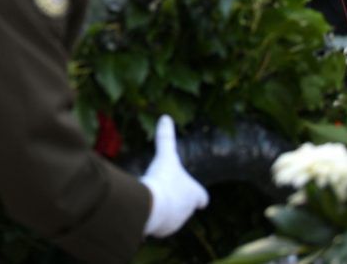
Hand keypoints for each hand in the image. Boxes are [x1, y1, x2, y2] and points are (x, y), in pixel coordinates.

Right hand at [139, 115, 208, 237]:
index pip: (201, 196)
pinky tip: (145, 212)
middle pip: (185, 206)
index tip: (200, 199)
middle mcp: (188, 211)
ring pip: (171, 216)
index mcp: (195, 194)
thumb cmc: (164, 179)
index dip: (199, 196)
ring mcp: (176, 223)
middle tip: (167, 193)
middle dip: (177, 201)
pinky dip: (153, 219)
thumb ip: (166, 138)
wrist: (153, 206)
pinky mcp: (163, 230)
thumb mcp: (165, 155)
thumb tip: (166, 116)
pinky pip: (158, 225)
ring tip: (153, 202)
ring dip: (164, 210)